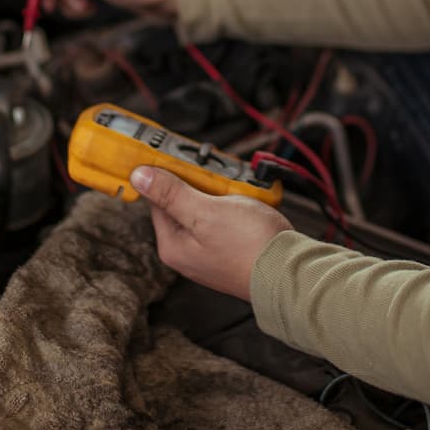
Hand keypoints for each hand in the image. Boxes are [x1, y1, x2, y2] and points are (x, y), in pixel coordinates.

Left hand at [130, 165, 292, 299]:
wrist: (289, 270)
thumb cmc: (249, 246)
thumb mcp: (204, 212)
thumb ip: (170, 193)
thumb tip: (139, 177)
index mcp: (173, 245)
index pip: (158, 200)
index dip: (170, 176)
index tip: (183, 158)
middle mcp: (188, 252)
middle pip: (184, 202)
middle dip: (202, 184)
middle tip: (219, 176)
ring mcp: (210, 251)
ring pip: (208, 207)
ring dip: (222, 192)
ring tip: (238, 190)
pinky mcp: (231, 249)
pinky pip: (227, 217)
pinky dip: (236, 205)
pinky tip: (248, 202)